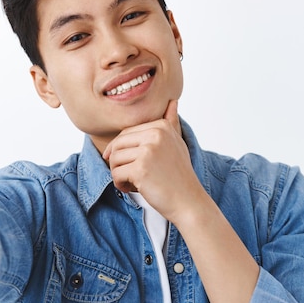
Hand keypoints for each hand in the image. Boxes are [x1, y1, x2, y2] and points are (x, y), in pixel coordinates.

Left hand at [103, 100, 206, 221]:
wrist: (188, 201)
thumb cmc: (179, 175)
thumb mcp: (177, 144)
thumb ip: (171, 123)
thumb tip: (172, 101)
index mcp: (162, 126)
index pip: (127, 133)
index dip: (122, 150)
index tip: (128, 163)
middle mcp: (156, 134)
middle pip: (118, 144)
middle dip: (117, 161)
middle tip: (128, 175)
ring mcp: (148, 151)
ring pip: (114, 159)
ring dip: (118, 174)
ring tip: (132, 182)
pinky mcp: (141, 168)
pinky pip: (116, 174)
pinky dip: (120, 185)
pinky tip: (133, 189)